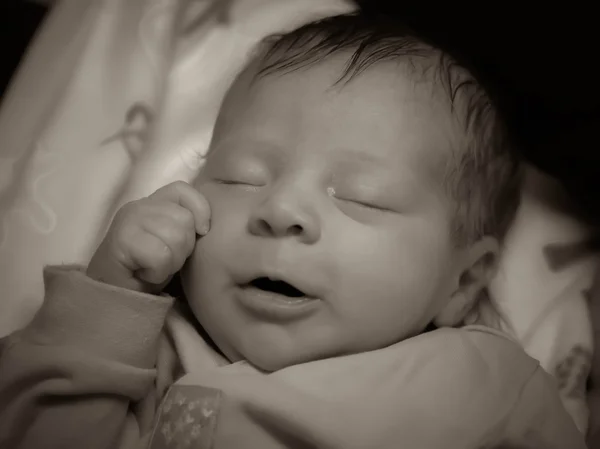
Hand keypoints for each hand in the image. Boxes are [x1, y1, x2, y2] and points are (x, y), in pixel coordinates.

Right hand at [87, 181, 209, 293]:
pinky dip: (158, 271)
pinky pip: (160, 255)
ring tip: (154, 267)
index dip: (200, 210)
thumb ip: (187, 227)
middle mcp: (140, 205)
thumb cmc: (148, 270)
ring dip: (171, 261)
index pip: (183, 190)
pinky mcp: (121, 239)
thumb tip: (206, 225)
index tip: (201, 232)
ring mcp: (128, 220)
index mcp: (154, 203)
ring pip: (175, 236)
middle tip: (164, 260)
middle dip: (184, 247)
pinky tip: (145, 274)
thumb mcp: (175, 244)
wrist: (115, 297)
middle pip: (185, 219)